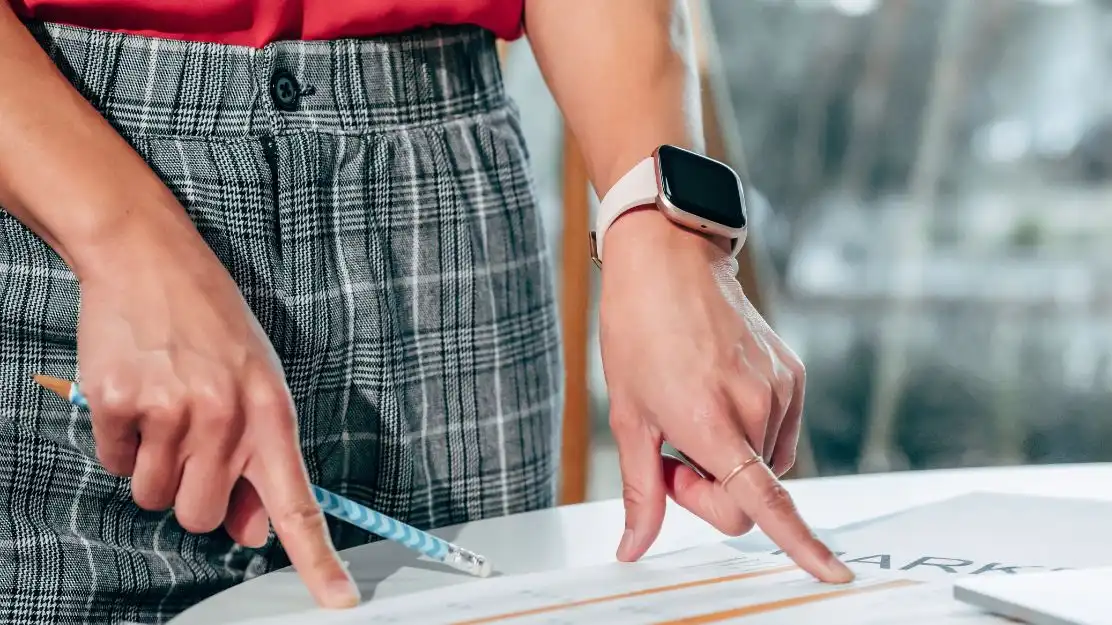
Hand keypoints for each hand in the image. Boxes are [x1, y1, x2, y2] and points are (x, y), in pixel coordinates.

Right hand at [73, 211, 358, 607]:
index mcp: (270, 412)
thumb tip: (252, 531)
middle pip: (201, 517)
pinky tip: (136, 396)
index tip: (339, 602)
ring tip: (165, 411)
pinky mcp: (119, 401)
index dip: (318, 558)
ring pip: (153, 497)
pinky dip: (121, 443)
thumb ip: (259, 457)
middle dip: (193, 497)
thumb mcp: (257, 383)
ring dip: (153, 470)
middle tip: (192, 445)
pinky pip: (114, 464)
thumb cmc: (213, 325)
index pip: (298, 502)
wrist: (151, 258)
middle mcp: (225, 416)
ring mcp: (170, 409)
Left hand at [598, 208, 852, 583]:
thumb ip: (640, 491)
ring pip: (763, 463)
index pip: (764, 500)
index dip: (800, 544)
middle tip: (670, 451)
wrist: (668, 261)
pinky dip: (750, 431)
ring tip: (692, 411)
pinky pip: (778, 430)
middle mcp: (756, 407)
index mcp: (712, 422)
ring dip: (729, 457)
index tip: (833, 574)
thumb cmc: (639, 330)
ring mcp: (780, 388)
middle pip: (747, 494)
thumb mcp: (628, 417)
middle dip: (708, 489)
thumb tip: (634, 547)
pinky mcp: (792, 374)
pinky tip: (718, 396)